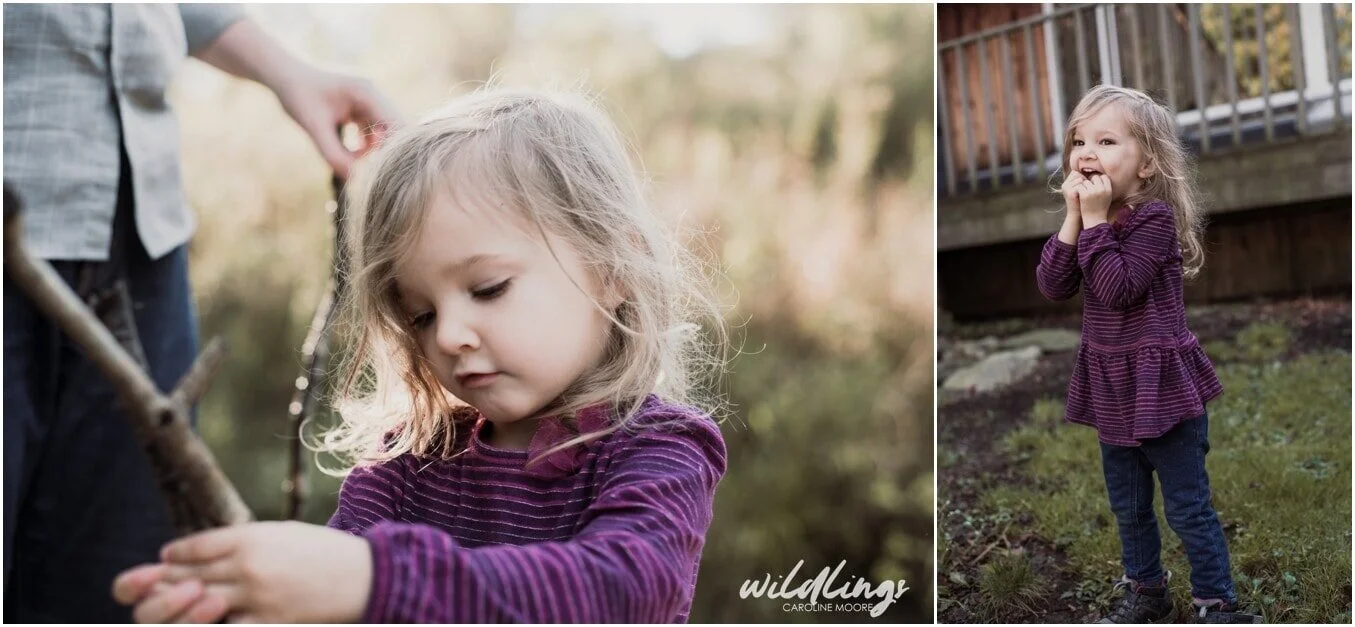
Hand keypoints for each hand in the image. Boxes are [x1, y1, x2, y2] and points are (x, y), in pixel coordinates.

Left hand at [113, 521, 372, 622]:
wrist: (364, 575)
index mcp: (251, 537)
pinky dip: (211, 624)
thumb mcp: (283, 533)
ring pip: (199, 603)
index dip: (175, 555)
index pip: (196, 546)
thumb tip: (208, 550)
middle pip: (190, 575)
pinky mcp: (269, 620)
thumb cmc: (325, 552)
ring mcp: (256, 595)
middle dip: (168, 582)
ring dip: (181, 607)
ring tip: (179, 606)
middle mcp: (247, 565)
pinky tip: (210, 620)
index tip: (166, 559)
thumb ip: (245, 540)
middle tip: (155, 587)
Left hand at [273, 66, 401, 179]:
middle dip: (384, 149)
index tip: (375, 166)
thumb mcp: (313, 127)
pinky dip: (366, 143)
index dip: (391, 147)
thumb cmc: (297, 96)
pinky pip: (374, 129)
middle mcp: (373, 94)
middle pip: (395, 127)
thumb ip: (333, 154)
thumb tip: (353, 178)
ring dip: (374, 148)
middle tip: (365, 166)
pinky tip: (351, 151)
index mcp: (366, 92)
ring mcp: (370, 100)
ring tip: (353, 158)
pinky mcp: (362, 107)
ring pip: (385, 130)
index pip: (395, 124)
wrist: (284, 76)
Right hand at [1060, 170, 1085, 216]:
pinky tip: (1083, 197)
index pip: (1076, 172)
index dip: (1083, 178)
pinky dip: (1085, 190)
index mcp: (1066, 183)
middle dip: (1084, 181)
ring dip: (1085, 186)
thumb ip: (1083, 180)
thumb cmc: (1083, 201)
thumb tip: (1093, 171)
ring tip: (1084, 194)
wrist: (1080, 214)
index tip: (1085, 187)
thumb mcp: (1082, 189)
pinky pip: (1081, 185)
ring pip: (1080, 179)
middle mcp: (1064, 184)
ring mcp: (1066, 188)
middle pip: (1078, 174)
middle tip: (1085, 191)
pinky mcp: (1070, 193)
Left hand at [1076, 174, 1112, 225]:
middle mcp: (1101, 189)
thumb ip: (1105, 187)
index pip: (1104, 177)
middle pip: (1095, 177)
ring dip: (1084, 186)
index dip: (1099, 179)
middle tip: (1088, 188)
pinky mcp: (1084, 194)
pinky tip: (1080, 195)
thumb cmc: (1100, 209)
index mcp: (1108, 189)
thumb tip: (1101, 177)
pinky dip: (1079, 189)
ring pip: (1086, 181)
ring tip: (1085, 193)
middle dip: (1091, 181)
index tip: (1095, 183)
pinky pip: (1080, 186)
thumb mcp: (1108, 197)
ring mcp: (1093, 191)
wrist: (1094, 220)